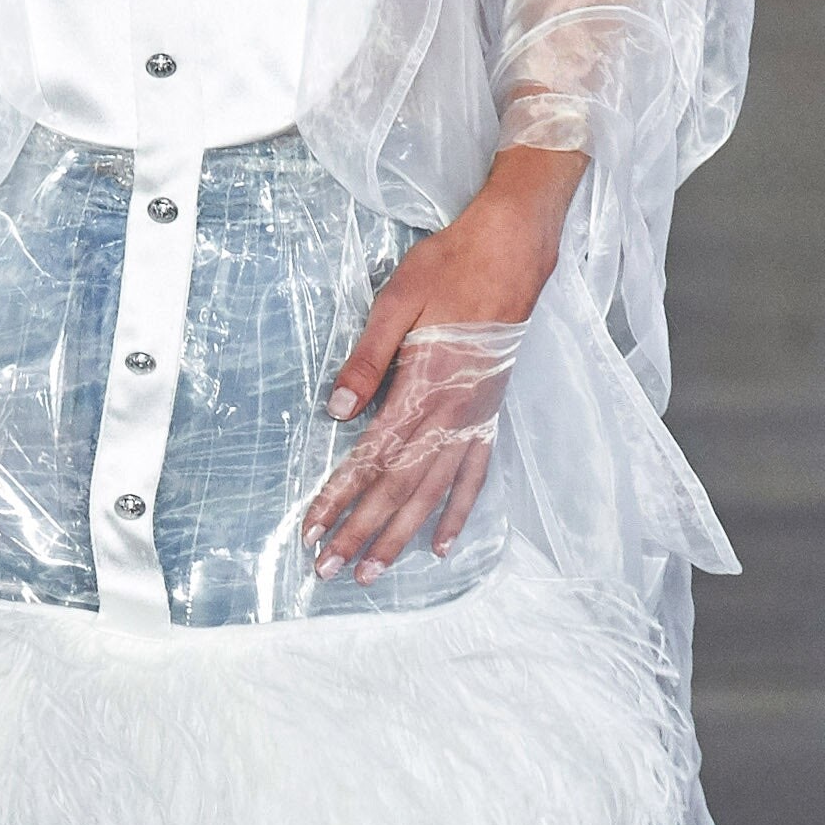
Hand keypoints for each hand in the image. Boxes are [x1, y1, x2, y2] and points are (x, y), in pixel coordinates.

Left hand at [303, 150, 578, 583]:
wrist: (512, 251)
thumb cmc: (450, 268)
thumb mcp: (397, 301)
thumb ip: (367, 359)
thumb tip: (337, 411)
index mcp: (423, 387)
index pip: (373, 458)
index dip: (340, 498)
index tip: (312, 530)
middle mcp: (450, 414)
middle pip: (400, 489)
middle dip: (362, 533)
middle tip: (330, 571)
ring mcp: (473, 419)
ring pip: (434, 494)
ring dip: (401, 536)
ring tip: (373, 573)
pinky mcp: (489, 414)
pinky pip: (475, 476)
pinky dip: (459, 514)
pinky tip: (443, 546)